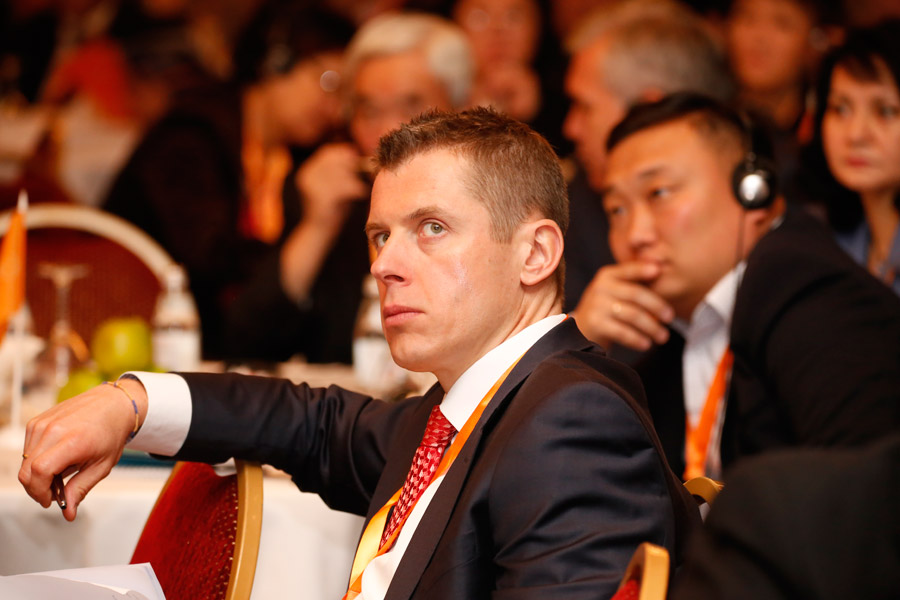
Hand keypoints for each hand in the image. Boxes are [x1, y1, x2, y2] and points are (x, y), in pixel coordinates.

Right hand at [18, 379, 147, 520]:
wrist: (113, 404)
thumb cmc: (110, 433)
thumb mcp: (102, 466)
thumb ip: (81, 489)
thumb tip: (68, 513)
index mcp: (72, 441)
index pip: (39, 471)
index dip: (40, 492)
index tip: (50, 501)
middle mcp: (52, 430)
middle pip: (26, 470)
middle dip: (36, 489)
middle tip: (54, 494)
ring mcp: (42, 424)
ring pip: (24, 461)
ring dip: (36, 475)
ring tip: (61, 473)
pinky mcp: (36, 421)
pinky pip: (27, 449)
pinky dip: (36, 460)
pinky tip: (56, 460)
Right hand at [295, 143, 368, 234]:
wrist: (319, 232)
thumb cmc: (332, 208)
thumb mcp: (335, 185)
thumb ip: (342, 170)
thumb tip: (357, 154)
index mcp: (308, 170)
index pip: (330, 152)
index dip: (346, 155)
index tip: (359, 163)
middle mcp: (307, 174)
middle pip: (337, 160)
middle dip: (353, 167)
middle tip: (365, 176)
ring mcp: (311, 185)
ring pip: (343, 173)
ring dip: (355, 180)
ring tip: (361, 189)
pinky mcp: (320, 197)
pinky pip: (345, 186)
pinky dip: (357, 189)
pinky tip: (361, 195)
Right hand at [572, 262, 674, 350]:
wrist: (582, 328)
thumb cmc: (607, 308)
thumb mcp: (616, 290)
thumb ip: (634, 282)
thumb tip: (660, 271)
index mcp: (607, 276)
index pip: (628, 270)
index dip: (642, 270)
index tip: (658, 271)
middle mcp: (600, 287)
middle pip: (635, 294)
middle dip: (656, 306)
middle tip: (670, 317)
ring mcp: (596, 306)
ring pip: (632, 315)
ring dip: (651, 327)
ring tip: (663, 336)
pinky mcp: (595, 324)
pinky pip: (622, 332)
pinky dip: (637, 339)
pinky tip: (646, 344)